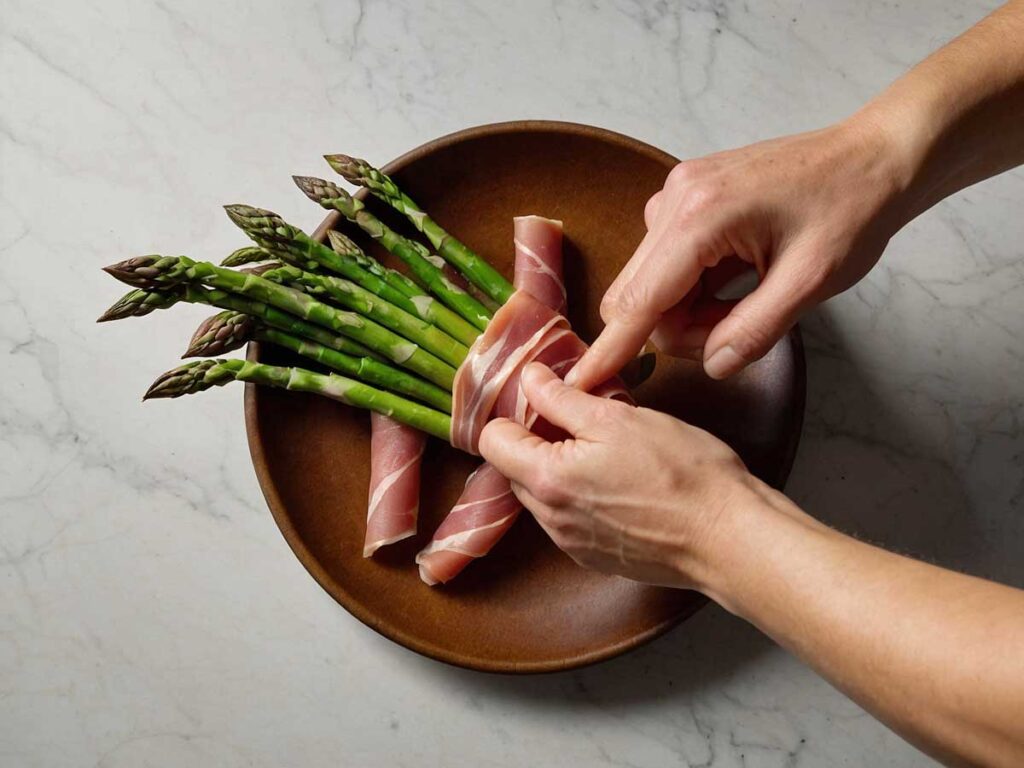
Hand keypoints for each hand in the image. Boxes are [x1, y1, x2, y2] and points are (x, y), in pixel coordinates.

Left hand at [479, 362, 765, 588]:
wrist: (728, 538)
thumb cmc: (681, 472)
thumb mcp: (619, 417)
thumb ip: (562, 398)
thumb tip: (529, 377)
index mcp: (547, 479)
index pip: (492, 440)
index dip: (513, 413)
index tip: (545, 401)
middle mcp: (550, 519)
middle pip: (514, 469)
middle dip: (538, 442)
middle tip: (584, 421)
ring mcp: (572, 544)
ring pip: (543, 496)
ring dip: (561, 471)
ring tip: (609, 452)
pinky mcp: (596, 559)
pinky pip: (570, 521)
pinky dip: (583, 500)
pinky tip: (622, 486)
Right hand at [568, 117, 912, 389]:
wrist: (875, 155)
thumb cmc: (853, 211)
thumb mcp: (812, 283)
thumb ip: (754, 330)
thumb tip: (712, 365)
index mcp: (702, 219)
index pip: (640, 300)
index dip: (611, 348)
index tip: (579, 382)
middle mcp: (675, 200)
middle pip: (635, 293)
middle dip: (673, 328)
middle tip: (732, 330)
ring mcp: (677, 193)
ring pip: (649, 280)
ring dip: (686, 308)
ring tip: (747, 297)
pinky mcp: (687, 195)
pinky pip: (665, 258)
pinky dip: (691, 284)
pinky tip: (735, 277)